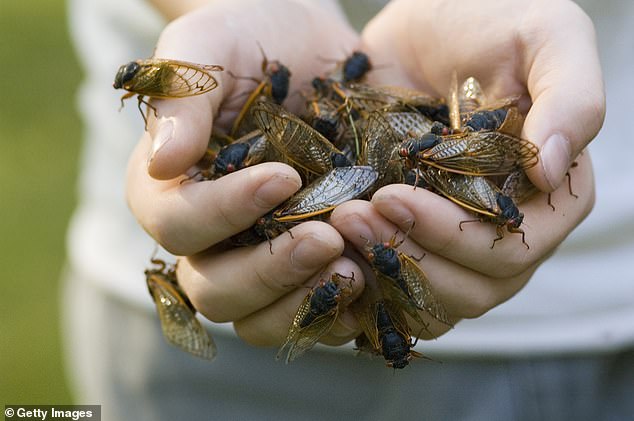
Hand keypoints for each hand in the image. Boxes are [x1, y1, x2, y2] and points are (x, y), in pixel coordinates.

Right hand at [126, 0, 366, 346]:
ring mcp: (258, 260)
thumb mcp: (211, 45)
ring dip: (304, 302)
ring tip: (356, 267)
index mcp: (172, 189)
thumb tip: (162, 161)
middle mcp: (210, 238)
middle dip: (269, 270)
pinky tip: (374, 278)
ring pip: (258, 318)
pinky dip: (340, 311)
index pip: (177, 224)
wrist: (319, 57)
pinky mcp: (306, 271)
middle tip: (328, 236)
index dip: (223, 212)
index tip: (283, 176)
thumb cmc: (256, 41)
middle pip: (215, 289)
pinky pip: (311, 318)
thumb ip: (180, 94)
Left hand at [327, 0, 600, 335]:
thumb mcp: (546, 35)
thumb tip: (551, 171)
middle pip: (472, 288)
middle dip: (409, 256)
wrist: (422, 23)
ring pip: (432, 301)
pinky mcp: (412, 237)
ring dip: (382, 272)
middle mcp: (506, 229)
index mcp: (551, 196)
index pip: (513, 250)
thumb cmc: (490, 19)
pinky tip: (329, 252)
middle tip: (350, 215)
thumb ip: (570, 98)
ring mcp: (456, 240)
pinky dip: (364, 283)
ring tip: (335, 223)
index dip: (455, 237)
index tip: (394, 197)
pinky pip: (394, 291)